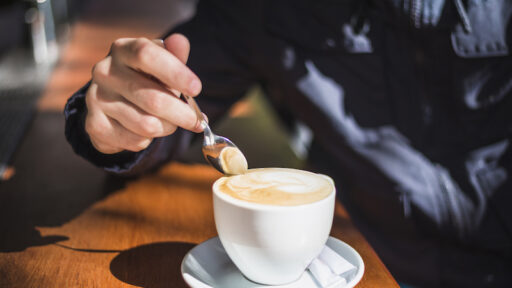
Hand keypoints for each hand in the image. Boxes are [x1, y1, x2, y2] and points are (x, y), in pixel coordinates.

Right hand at [84, 34, 201, 153]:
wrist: (112, 100)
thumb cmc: (145, 78)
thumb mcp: (161, 63)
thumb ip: (174, 56)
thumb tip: (181, 42)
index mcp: (123, 49)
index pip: (147, 55)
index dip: (175, 73)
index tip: (196, 89)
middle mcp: (105, 72)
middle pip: (153, 99)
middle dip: (182, 114)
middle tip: (197, 121)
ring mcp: (96, 99)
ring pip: (147, 125)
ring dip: (167, 128)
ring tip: (170, 122)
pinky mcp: (94, 125)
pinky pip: (136, 140)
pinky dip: (150, 140)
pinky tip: (147, 131)